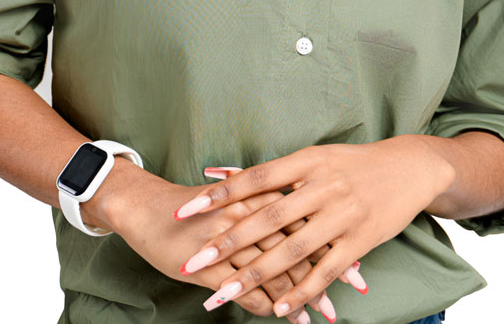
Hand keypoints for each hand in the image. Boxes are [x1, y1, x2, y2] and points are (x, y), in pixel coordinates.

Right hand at [85, 159, 343, 319]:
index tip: (359, 252)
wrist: (144, 207)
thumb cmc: (193, 205)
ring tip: (326, 313)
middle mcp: (246, 212)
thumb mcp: (232, 196)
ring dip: (303, 294)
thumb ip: (263, 204)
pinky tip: (286, 318)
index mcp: (256, 191)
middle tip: (355, 286)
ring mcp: (227, 238)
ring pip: (275, 270)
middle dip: (327, 266)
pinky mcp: (210, 263)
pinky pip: (246, 290)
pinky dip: (269, 306)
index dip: (331, 233)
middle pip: (296, 241)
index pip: (304, 213)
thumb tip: (298, 215)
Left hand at [173, 138, 453, 317]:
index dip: (220, 195)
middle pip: (266, 218)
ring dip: (255, 276)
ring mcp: (341, 215)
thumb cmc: (351, 162)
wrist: (408, 167)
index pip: (255, 178)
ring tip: (223, 295)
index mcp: (306, 162)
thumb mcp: (313, 157)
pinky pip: (326, 270)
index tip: (186, 210)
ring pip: (291, 250)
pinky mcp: (360, 241)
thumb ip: (270, 172)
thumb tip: (217, 173)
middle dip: (226, 243)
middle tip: (191, 262)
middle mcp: (321, 187)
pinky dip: (302, 292)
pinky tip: (278, 310)